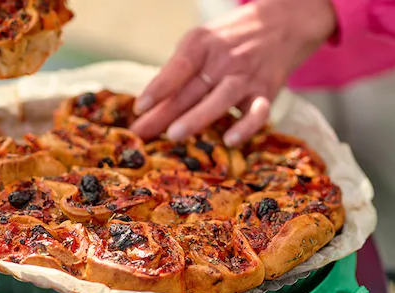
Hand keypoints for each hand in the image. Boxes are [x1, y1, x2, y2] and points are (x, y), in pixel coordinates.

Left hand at [130, 0, 335, 145]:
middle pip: (191, 89)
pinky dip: (246, 126)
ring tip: (174, 135)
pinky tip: (229, 140)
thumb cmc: (230, 39)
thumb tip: (152, 103)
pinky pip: (257, 111)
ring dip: (197, 117)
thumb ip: (180, 69)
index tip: (139, 108)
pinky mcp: (266, 92)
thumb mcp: (202, 42)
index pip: (178, 66)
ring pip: (220, 98)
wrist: (281, 24)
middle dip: (163, 114)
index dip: (157, 87)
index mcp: (203, 44)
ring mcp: (246, 76)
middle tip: (141, 135)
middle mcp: (224, 59)